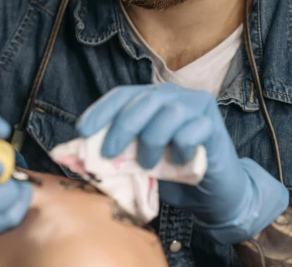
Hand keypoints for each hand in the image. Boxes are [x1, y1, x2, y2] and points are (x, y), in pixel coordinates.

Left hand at [76, 83, 288, 244]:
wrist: (212, 196)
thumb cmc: (172, 176)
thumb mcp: (137, 163)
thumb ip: (116, 152)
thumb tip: (79, 154)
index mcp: (152, 99)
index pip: (123, 95)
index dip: (101, 110)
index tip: (82, 130)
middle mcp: (174, 96)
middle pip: (144, 100)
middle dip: (122, 127)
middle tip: (109, 154)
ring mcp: (196, 107)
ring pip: (168, 112)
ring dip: (152, 140)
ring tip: (147, 165)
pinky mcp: (212, 125)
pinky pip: (191, 130)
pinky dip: (179, 148)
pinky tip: (179, 161)